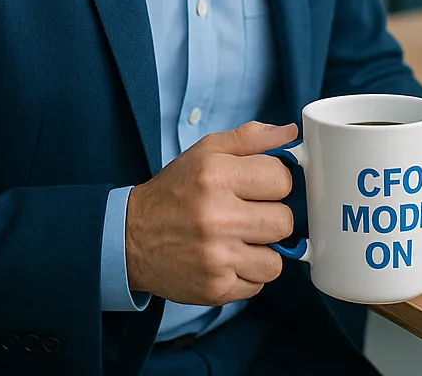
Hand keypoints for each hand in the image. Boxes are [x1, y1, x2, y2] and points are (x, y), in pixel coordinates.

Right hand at [125, 120, 296, 305]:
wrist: (130, 238)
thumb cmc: (175, 191)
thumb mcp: (207, 151)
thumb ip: (251, 138)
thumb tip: (291, 133)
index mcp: (218, 176)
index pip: (282, 179)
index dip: (275, 181)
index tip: (260, 185)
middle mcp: (217, 218)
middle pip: (285, 221)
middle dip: (272, 216)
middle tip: (250, 213)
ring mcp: (216, 258)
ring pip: (277, 259)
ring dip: (264, 250)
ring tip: (241, 239)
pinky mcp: (214, 289)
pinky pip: (258, 284)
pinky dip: (248, 273)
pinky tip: (229, 259)